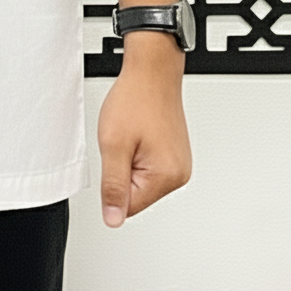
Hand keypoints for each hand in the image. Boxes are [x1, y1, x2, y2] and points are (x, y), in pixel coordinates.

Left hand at [96, 32, 191, 226]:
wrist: (151, 71)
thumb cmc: (135, 100)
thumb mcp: (113, 145)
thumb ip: (114, 186)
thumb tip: (114, 219)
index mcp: (167, 177)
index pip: (130, 206)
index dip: (112, 184)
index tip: (112, 159)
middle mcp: (178, 174)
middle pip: (136, 194)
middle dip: (121, 170)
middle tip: (121, 141)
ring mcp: (178, 163)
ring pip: (140, 179)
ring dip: (128, 160)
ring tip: (130, 134)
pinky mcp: (174, 153)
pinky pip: (147, 165)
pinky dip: (136, 152)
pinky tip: (137, 132)